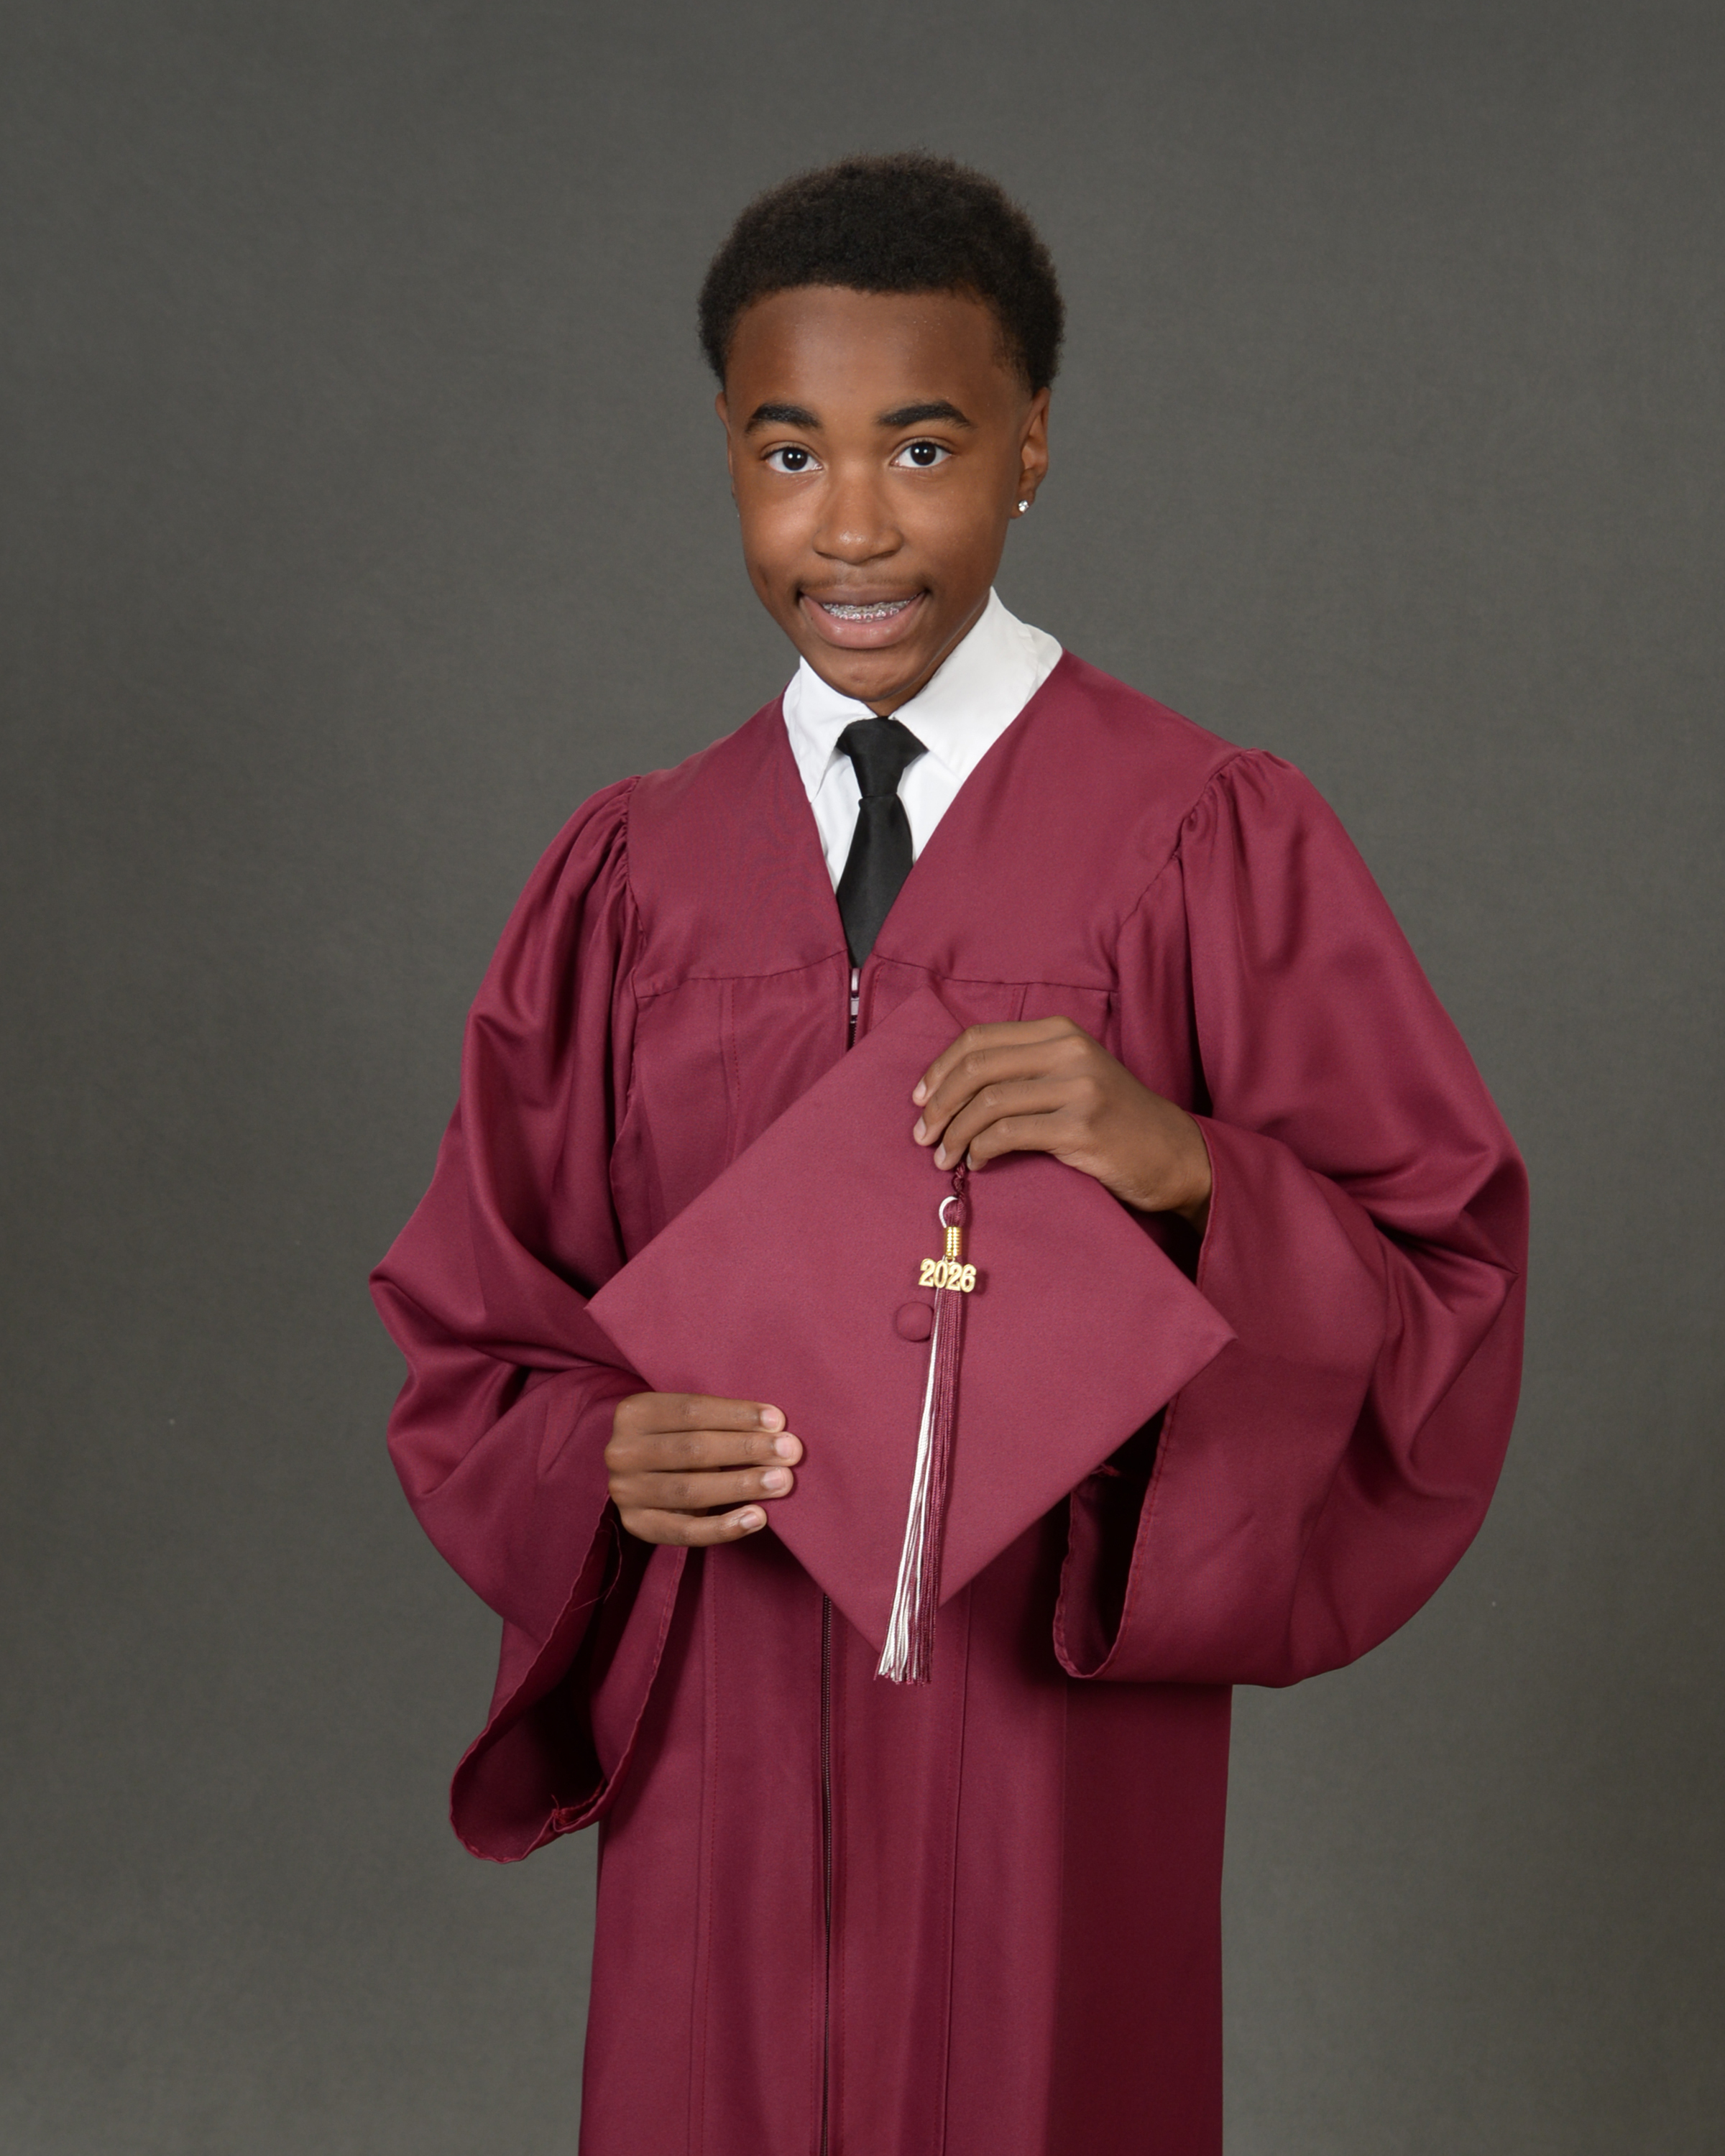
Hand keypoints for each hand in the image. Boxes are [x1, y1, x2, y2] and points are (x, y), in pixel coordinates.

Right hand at [606, 1393, 802, 1545]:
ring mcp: (625, 1491)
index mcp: (633, 1413)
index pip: (692, 1411)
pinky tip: (757, 1518)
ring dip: (742, 1485)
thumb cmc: (678, 1438)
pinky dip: (724, 1527)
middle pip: (693, 1449)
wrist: (640, 1474)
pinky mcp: (636, 1525)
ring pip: (691, 1490)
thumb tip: (778, 1431)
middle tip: (790, 1451)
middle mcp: (621, 1451)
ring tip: (782, 1482)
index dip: (737, 1415)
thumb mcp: (687, 1420)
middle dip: (747, 1449)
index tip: (778, 1420)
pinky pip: (685, 1531)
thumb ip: (722, 1422)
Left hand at [912, 1018, 1211, 1230]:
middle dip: (939, 1104)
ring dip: (955, 1133)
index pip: (979, 1038)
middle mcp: (1069, 1051)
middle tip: (922, 1135)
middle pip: (977, 1067)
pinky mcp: (1082, 1127)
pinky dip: (981, 1150)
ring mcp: (1078, 1087)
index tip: (920, 1099)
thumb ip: (1024, 1070)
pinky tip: (976, 1163)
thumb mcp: (1072, 1076)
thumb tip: (950, 1089)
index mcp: (1060, 1032)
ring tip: (943, 1157)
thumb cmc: (1113, 1119)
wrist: (1174, 1153)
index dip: (939, 1069)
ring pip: (988, 1102)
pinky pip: (1009, 1135)